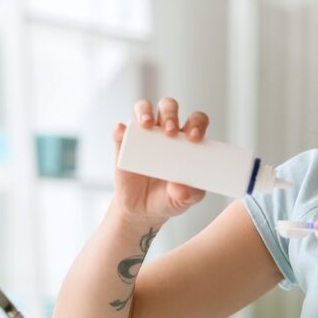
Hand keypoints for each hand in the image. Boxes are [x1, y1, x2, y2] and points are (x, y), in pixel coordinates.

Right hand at [110, 97, 209, 226]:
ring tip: (147, 124)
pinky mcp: (123, 145)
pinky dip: (120, 129)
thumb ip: (189, 195)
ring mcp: (142, 135)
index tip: (194, 138)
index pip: (195, 120)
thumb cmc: (170, 198)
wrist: (143, 210)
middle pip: (168, 107)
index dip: (197, 123)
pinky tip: (122, 131)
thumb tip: (180, 188)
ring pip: (143, 109)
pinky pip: (120, 132)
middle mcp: (164, 131)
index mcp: (186, 139)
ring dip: (145, 111)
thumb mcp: (184, 200)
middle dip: (170, 114)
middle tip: (170, 132)